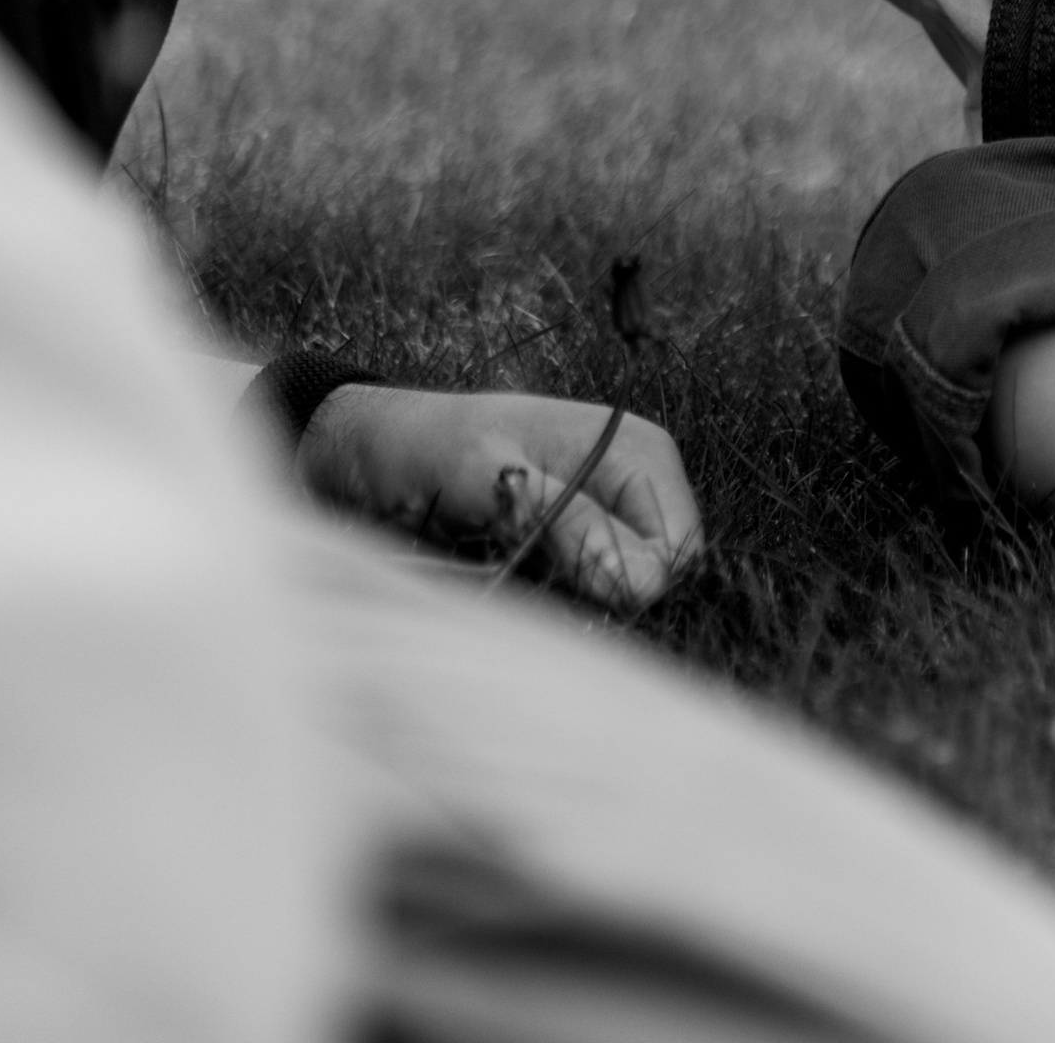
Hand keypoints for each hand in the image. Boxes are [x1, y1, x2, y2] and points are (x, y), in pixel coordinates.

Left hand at [297, 382, 702, 612]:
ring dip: (572, 607)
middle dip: (602, 598)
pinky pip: (586, 601)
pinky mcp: (572, 553)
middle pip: (656, 579)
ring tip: (511, 581)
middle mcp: (633, 488)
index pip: (679, 551)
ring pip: (620, 598)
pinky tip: (511, 588)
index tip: (570, 592)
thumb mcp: (494, 478)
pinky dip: (552, 607)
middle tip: (528, 583)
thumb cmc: (432, 447)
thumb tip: (642, 585)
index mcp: (638, 452)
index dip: (634, 586)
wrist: (376, 451)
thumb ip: (568, 524)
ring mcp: (604, 522)